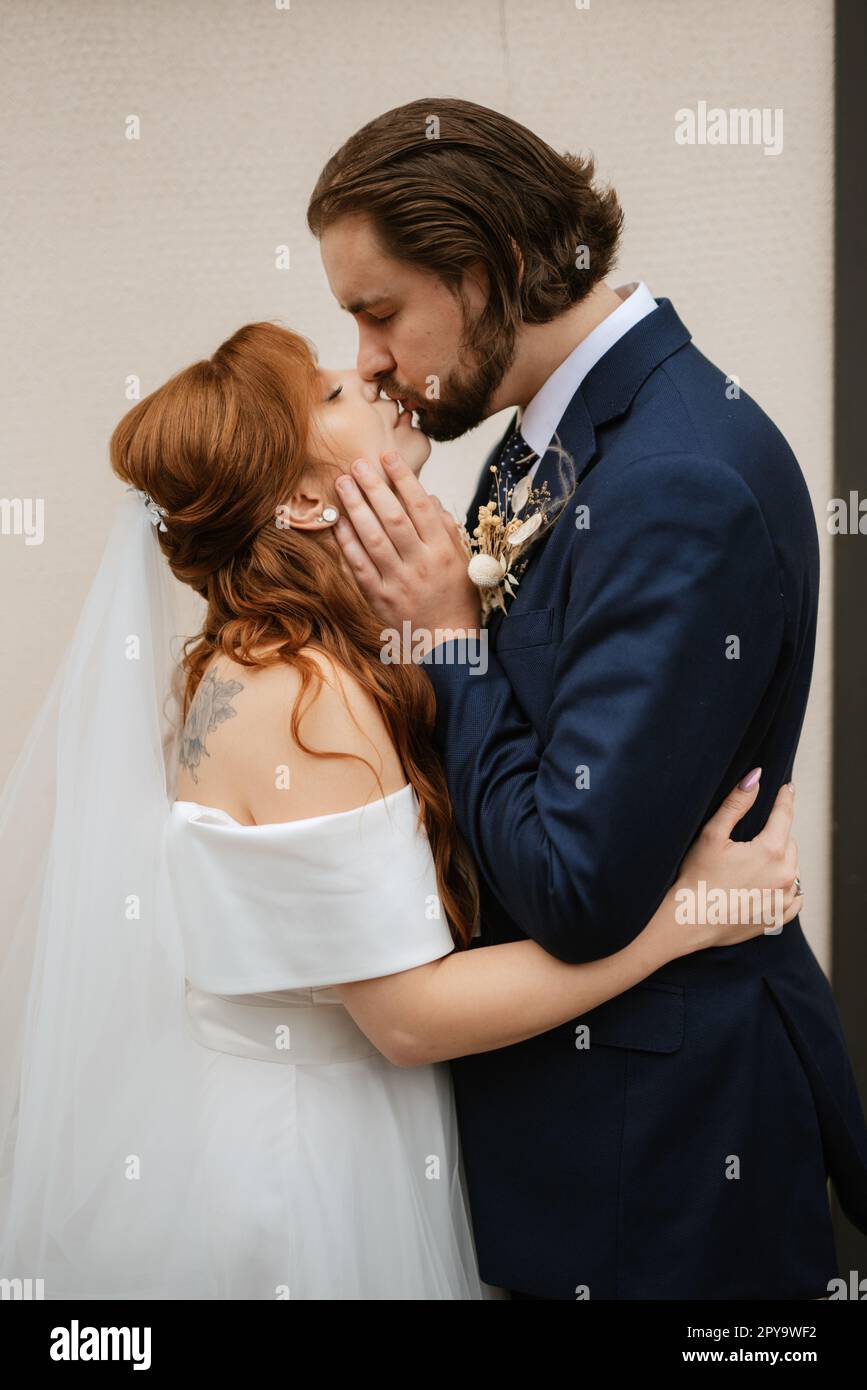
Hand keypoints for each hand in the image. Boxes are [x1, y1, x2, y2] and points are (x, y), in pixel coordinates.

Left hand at [332, 451, 481, 655]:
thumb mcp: (462, 561)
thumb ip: (446, 528)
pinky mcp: (379, 597)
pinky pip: (359, 565)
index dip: (403, 479)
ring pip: (373, 538)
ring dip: (355, 508)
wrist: (447, 643)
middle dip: (373, 487)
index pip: (421, 507)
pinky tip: (337, 521)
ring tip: (343, 483)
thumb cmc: (457, 598)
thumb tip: (429, 498)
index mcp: (443, 551)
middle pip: (393, 518)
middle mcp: (420, 564)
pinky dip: (346, 542)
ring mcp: (398, 582)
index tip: (387, 456)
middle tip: (357, 464)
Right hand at [656, 776, 801, 960]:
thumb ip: (736, 804)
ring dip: (781, 861)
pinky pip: (794, 897)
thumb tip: (755, 778)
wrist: (688, 921)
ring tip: (755, 862)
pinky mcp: (779, 917)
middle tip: (754, 836)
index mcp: (771, 851)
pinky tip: (766, 885)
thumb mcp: (712, 835)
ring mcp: (784, 899)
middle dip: (776, 834)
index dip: (784, 799)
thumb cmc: (697, 877)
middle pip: (788, 842)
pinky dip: (785, 888)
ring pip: (793, 869)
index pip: (784, 815)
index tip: (787, 788)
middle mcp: (785, 875)